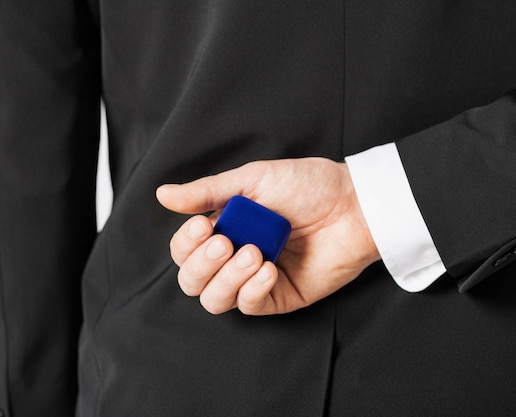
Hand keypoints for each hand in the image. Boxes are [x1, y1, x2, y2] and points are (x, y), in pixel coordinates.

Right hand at [156, 158, 379, 314]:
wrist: (353, 204)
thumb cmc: (307, 185)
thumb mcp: (252, 179)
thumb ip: (207, 191)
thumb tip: (163, 195)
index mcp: (224, 228)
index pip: (184, 250)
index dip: (185, 244)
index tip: (203, 225)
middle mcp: (234, 257)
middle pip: (191, 280)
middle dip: (201, 264)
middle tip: (226, 241)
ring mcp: (255, 279)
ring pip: (214, 299)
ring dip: (225, 279)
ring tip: (251, 253)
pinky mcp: (279, 296)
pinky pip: (250, 306)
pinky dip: (252, 289)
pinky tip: (267, 268)